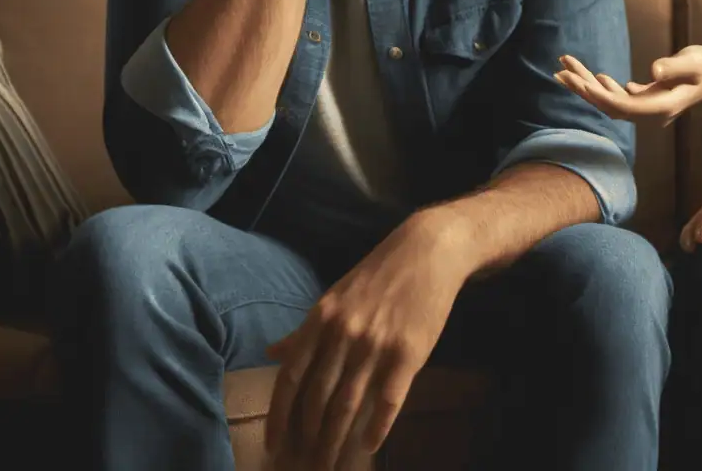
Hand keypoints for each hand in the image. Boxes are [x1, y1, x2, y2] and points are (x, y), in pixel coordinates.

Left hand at [262, 212, 470, 469]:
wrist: (428, 252)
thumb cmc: (379, 276)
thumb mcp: (335, 297)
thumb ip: (306, 330)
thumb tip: (273, 351)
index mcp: (320, 319)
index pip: (291, 377)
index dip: (279, 415)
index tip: (274, 445)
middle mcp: (343, 334)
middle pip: (318, 399)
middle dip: (309, 438)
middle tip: (305, 465)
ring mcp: (376, 345)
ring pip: (348, 405)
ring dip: (337, 441)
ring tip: (331, 464)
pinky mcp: (408, 353)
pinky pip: (388, 400)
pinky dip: (377, 427)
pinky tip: (369, 445)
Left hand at [553, 46, 701, 127]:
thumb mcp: (696, 62)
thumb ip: (676, 67)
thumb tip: (654, 70)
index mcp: (660, 107)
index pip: (625, 107)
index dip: (602, 96)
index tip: (582, 82)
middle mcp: (648, 113)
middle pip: (610, 106)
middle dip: (584, 89)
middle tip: (561, 70)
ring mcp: (642, 109)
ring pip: (608, 102)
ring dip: (585, 86)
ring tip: (563, 68)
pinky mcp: (639, 101)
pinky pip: (613, 97)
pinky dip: (598, 86)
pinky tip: (588, 75)